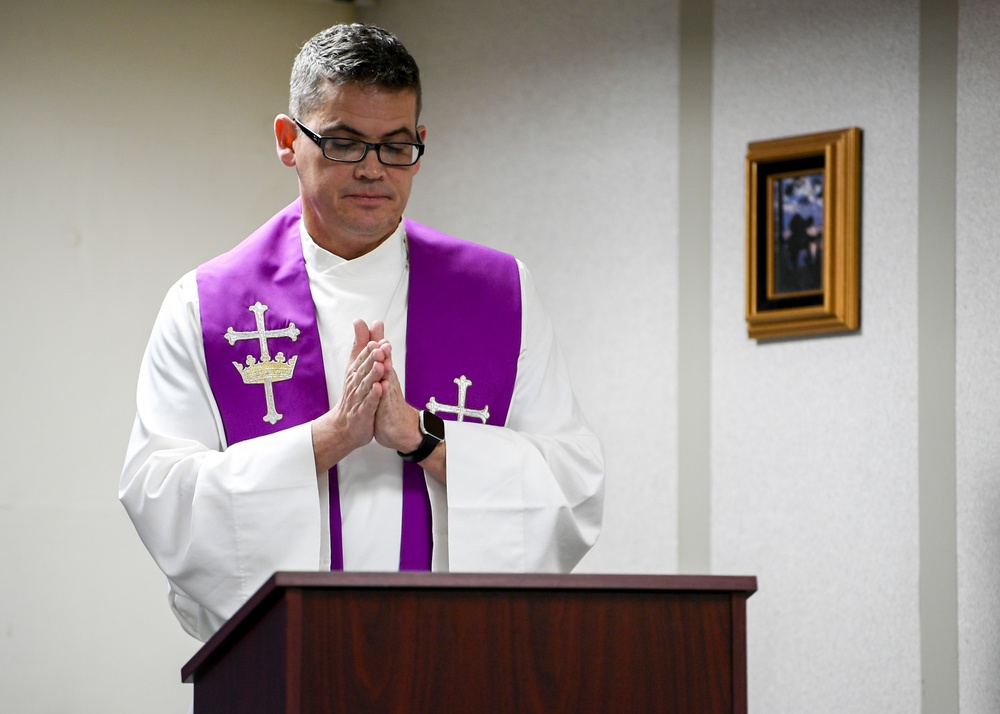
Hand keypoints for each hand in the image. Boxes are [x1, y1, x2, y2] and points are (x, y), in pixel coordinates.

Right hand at [311, 319, 388, 471]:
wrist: (344, 426)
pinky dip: (373, 396)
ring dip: (373, 374)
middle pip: (365, 368)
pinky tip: (379, 388)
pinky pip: (368, 403)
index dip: (372, 348)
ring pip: (366, 384)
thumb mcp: (356, 367)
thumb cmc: (353, 395)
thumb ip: (360, 345)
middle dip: (373, 358)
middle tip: (382, 347)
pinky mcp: (362, 412)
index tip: (380, 338)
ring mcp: (359, 398)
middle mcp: (356, 383)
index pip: (364, 357)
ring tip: (381, 364)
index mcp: (356, 372)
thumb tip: (360, 321)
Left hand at [369, 320, 420, 453]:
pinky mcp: (387, 411)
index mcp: (385, 375)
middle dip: (384, 351)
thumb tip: (377, 341)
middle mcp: (389, 382)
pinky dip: (383, 394)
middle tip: (381, 338)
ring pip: (387, 381)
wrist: (401, 429)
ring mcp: (389, 396)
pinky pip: (385, 402)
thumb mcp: (383, 379)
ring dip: (386, 369)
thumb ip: (379, 358)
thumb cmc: (390, 403)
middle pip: (387, 364)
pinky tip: (382, 387)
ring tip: (383, 358)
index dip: (379, 340)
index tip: (376, 324)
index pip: (382, 355)